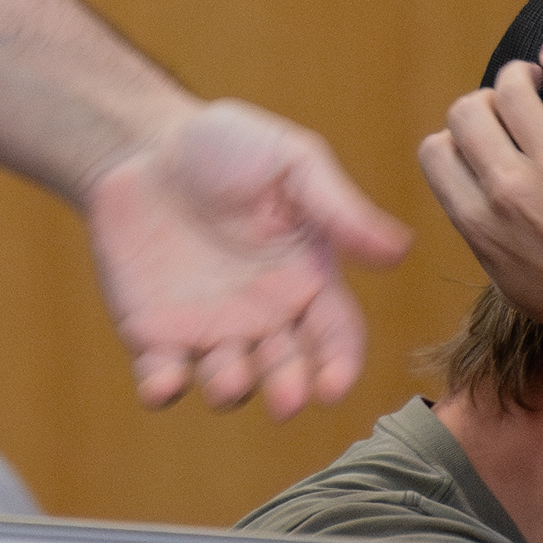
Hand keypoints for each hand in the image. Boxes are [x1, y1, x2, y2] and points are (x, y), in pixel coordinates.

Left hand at [85, 100, 410, 414]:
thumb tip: (401, 249)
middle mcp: (265, 316)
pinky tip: (164, 382)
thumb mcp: (292, 163)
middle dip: (290, 389)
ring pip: (230, 382)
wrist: (141, 144)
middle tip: (286, 399)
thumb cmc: (227, 146)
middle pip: (288, 371)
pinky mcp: (155, 334)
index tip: (332, 387)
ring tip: (230, 379)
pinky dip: (163, 389)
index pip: (336, 336)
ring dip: (232, 389)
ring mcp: (210, 330)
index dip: (339, 365)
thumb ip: (339, 209)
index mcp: (307, 280)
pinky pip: (162, 375)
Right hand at [414, 42, 542, 351]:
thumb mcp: (512, 282)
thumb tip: (475, 194)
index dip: (454, 140)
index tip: (480, 142)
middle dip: (482, 103)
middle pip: (466, 111)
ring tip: (536, 79)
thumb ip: (485, 233)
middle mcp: (511, 189)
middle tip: (509, 109)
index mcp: (481, 224)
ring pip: (512, 87)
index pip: (436, 151)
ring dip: (517, 75)